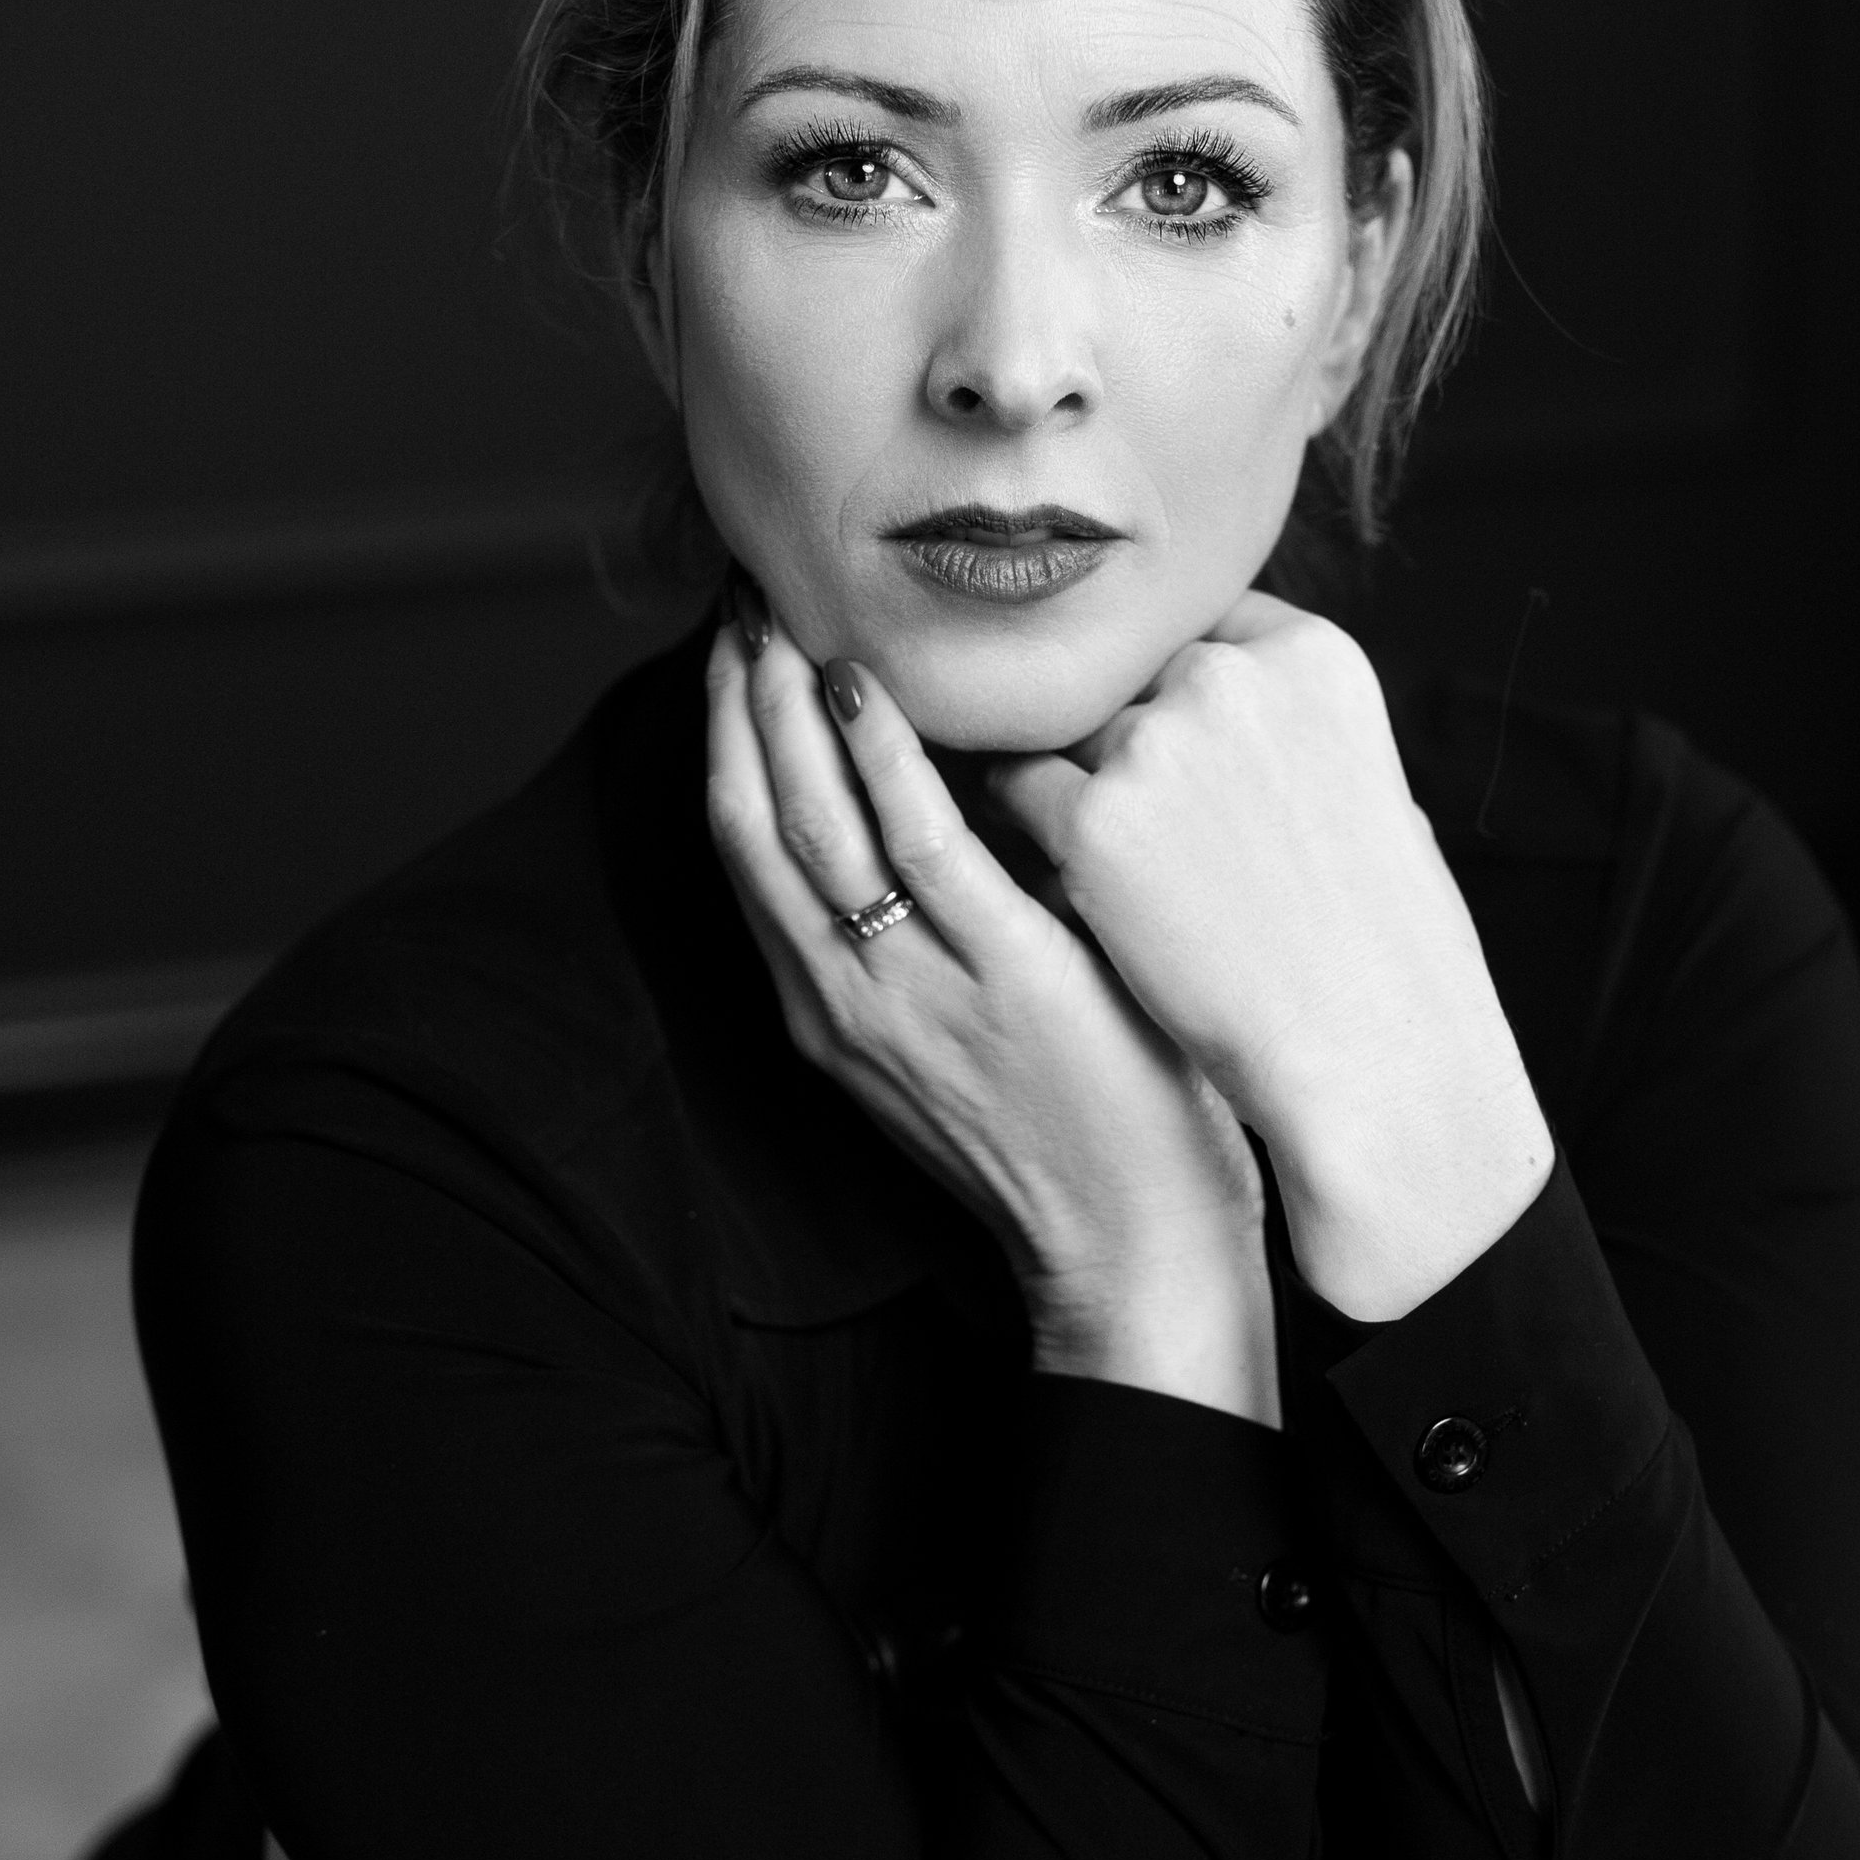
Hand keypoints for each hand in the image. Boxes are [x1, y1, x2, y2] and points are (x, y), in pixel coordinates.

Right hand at [705, 614, 1279, 1424]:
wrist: (1134, 1259)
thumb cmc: (1072, 1138)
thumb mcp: (957, 1043)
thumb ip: (925, 947)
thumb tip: (941, 812)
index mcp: (827, 1015)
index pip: (745, 855)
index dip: (725, 744)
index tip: (733, 653)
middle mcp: (843, 1004)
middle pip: (752, 826)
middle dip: (734, 704)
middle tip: (742, 600)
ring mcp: (914, 994)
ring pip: (810, 827)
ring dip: (781, 710)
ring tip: (781, 618)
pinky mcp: (1004, 980)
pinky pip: (920, 848)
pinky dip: (882, 760)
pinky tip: (862, 690)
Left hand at [992, 595, 1553, 1320]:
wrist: (1374, 1059)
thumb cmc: (1388, 950)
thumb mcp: (1376, 796)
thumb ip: (1293, 736)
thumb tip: (1230, 719)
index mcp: (1315, 657)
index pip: (1200, 629)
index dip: (1181, 694)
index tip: (1184, 750)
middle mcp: (1232, 676)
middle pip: (1127, 679)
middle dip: (1127, 742)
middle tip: (1142, 821)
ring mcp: (1156, 744)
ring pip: (1066, 736)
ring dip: (1072, 786)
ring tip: (1108, 861)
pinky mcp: (1092, 824)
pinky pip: (1018, 797)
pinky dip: (1028, 835)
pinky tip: (1060, 882)